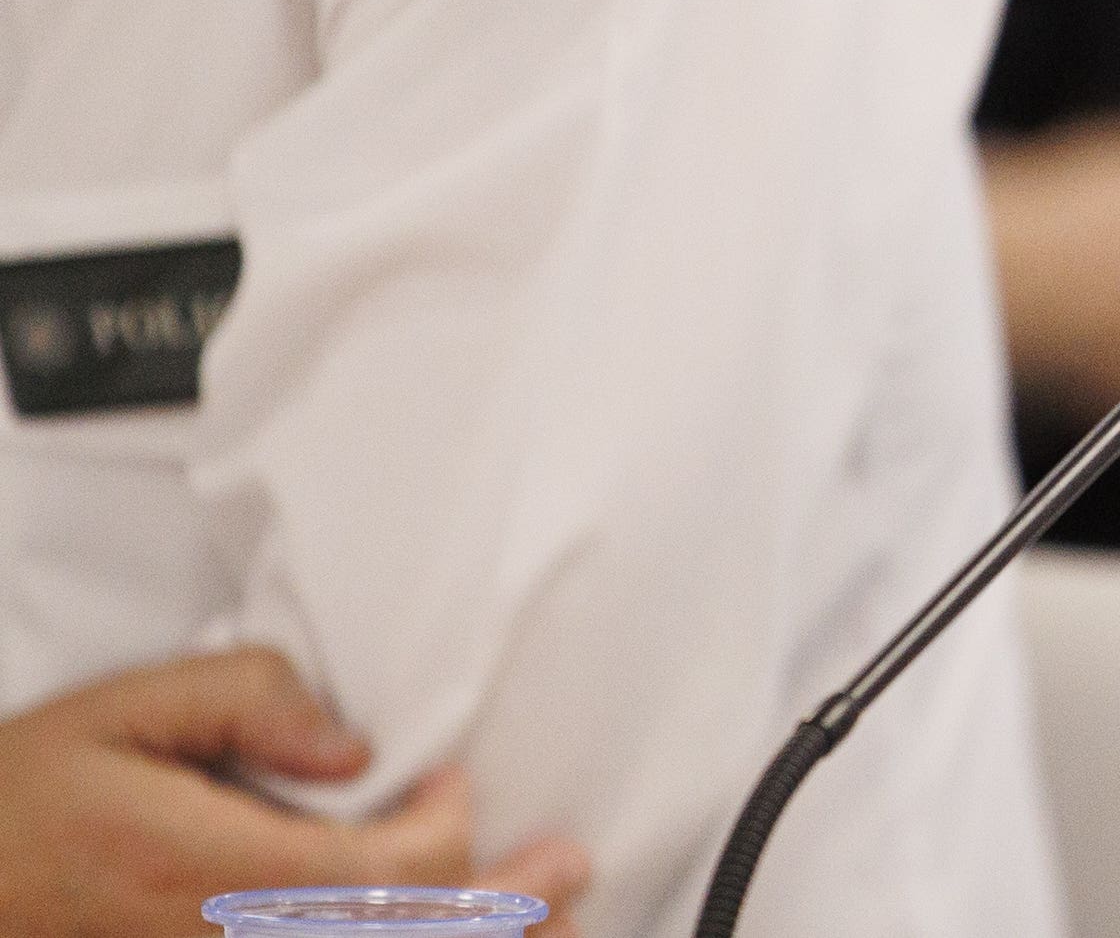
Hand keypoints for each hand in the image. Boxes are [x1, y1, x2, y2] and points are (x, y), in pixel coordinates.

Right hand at [0, 650, 591, 937]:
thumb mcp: (120, 712)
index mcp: (208, 871)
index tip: (452, 784)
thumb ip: (244, 701)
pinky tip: (457, 937)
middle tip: (570, 868)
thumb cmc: (24, 802)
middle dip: (500, 908)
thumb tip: (350, 744)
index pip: (377, 876)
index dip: (444, 834)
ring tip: (553, 928)